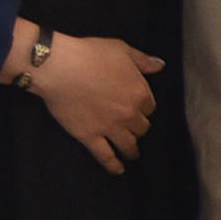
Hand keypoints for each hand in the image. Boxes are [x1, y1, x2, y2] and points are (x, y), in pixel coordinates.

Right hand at [27, 28, 161, 172]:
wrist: (60, 67)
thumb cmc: (90, 53)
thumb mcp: (121, 49)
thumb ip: (142, 61)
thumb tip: (160, 65)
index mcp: (140, 92)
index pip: (149, 106)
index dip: (143, 107)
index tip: (138, 107)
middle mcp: (129, 114)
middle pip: (141, 127)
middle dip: (138, 127)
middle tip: (134, 130)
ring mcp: (110, 128)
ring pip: (128, 144)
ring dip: (132, 150)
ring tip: (132, 153)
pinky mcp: (89, 137)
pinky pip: (105, 156)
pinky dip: (113, 165)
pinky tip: (118, 170)